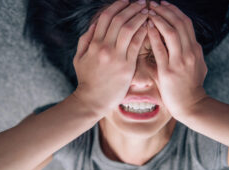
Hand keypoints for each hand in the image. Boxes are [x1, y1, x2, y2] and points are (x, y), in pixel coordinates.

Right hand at [72, 0, 147, 117]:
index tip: (125, 0)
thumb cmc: (86, 80)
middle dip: (131, 7)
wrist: (92, 100)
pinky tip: (149, 26)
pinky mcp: (126, 67)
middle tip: (141, 1)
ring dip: (139, 17)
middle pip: (119, 20)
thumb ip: (85, 40)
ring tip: (147, 10)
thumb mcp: (79, 58)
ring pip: (129, 29)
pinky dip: (143, 33)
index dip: (117, 6)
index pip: (106, 17)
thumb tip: (94, 24)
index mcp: (93, 44)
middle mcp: (104, 47)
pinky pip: (136, 45)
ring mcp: (116, 57)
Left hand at [147, 1, 208, 118]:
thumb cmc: (188, 87)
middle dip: (166, 10)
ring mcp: (180, 61)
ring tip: (148, 10)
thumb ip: (186, 53)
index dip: (174, 11)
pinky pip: (161, 49)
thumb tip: (176, 43)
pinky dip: (154, 36)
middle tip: (153, 2)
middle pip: (180, 23)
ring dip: (160, 19)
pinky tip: (147, 27)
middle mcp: (190, 52)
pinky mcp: (169, 71)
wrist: (190, 105)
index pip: (186, 23)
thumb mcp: (194, 66)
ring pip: (172, 32)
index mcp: (195, 49)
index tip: (162, 3)